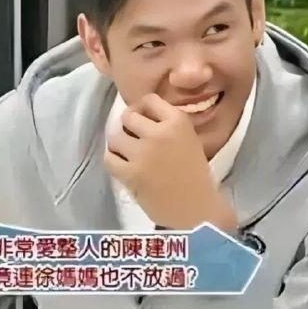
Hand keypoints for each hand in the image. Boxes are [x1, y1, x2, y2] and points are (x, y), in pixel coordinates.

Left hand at [105, 93, 237, 230]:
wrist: (198, 208)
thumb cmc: (196, 175)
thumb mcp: (189, 139)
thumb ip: (167, 125)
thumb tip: (140, 115)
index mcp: (178, 122)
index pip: (149, 99)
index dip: (141, 108)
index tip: (142, 118)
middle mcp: (159, 133)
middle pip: (128, 116)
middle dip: (128, 125)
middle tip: (133, 136)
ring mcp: (143, 153)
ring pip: (115, 136)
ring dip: (119, 144)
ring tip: (126, 152)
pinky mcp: (131, 173)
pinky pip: (110, 158)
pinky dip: (113, 160)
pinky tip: (122, 165)